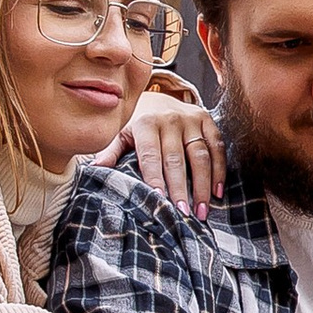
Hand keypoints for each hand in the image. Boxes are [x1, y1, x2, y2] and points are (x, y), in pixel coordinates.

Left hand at [119, 73, 224, 214]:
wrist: (157, 98)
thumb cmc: (136, 124)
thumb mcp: (120, 133)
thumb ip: (110, 151)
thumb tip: (94, 170)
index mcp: (145, 123)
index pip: (150, 156)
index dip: (154, 178)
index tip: (158, 200)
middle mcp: (169, 120)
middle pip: (176, 159)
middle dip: (180, 188)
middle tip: (184, 214)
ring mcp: (191, 119)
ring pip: (200, 155)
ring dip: (203, 185)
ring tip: (202, 210)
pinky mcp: (207, 120)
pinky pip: (217, 148)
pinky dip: (219, 171)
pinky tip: (217, 193)